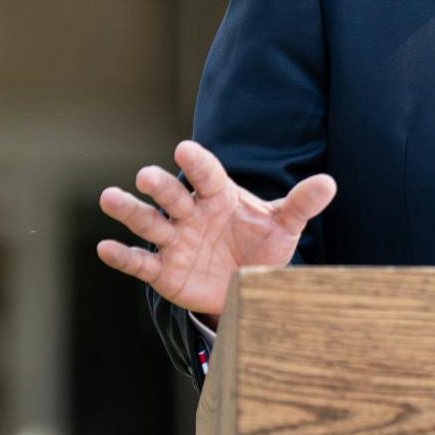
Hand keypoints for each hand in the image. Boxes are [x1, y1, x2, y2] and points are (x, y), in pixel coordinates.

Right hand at [95, 139, 336, 317]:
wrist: (248, 285)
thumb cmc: (262, 245)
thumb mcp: (284, 225)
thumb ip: (301, 204)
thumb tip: (329, 183)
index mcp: (219, 195)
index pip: (207, 174)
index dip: (197, 162)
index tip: (185, 149)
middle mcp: (191, 213)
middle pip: (172, 195)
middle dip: (160, 186)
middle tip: (146, 177)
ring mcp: (175, 240)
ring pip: (149, 223)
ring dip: (129, 210)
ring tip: (109, 197)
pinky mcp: (163, 270)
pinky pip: (140, 262)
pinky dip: (122, 256)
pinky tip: (105, 247)